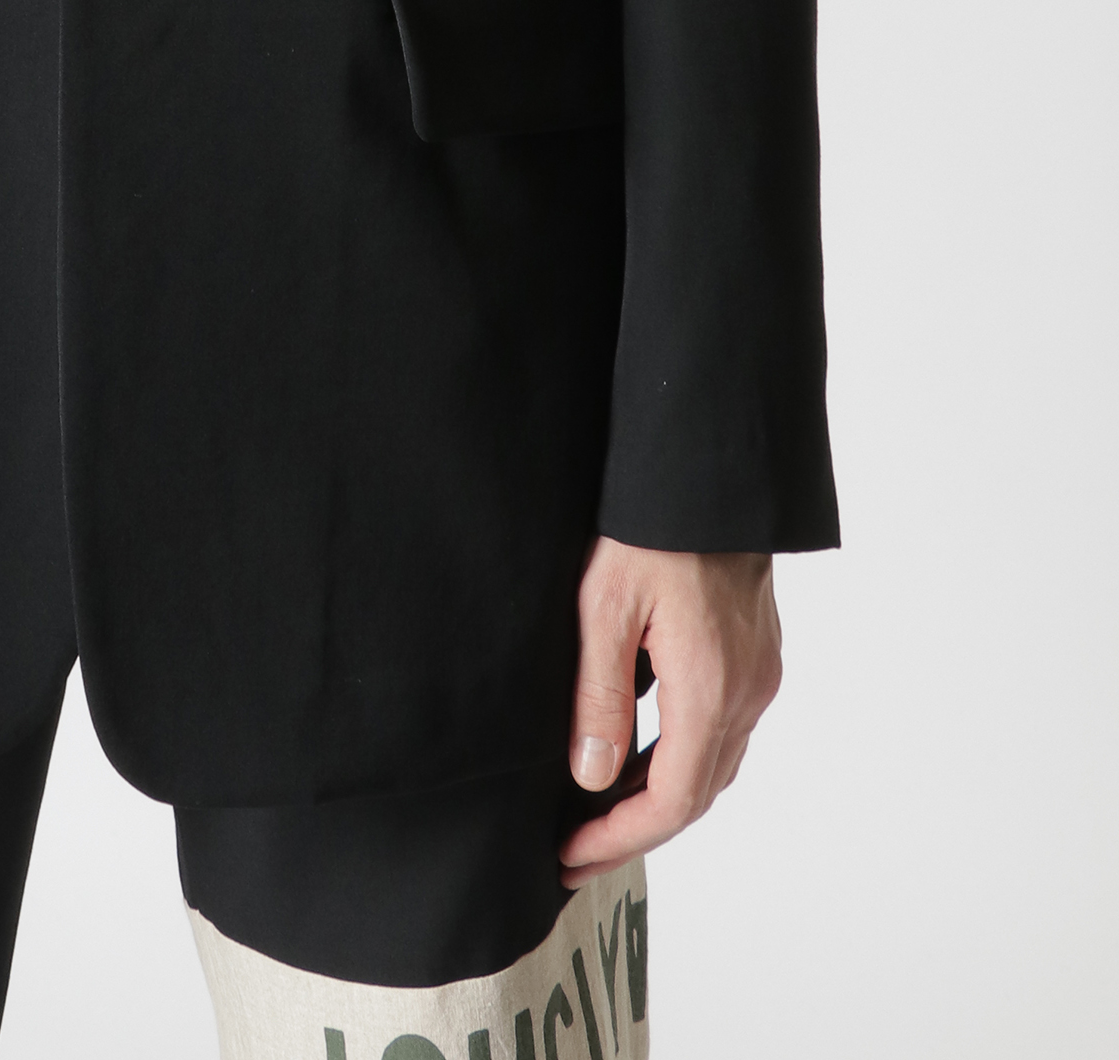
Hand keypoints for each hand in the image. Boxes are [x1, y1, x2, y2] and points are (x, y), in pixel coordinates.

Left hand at [558, 539, 780, 887]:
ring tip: (598, 816)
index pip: (672, 799)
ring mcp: (757, 676)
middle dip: (634, 830)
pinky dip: (680, 761)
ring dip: (658, 799)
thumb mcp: (604, 605)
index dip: (621, 837)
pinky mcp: (755, 658)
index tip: (572, 854)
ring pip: (712, 767)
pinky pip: (721, 734)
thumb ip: (599, 694)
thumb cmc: (652, 528)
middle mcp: (745, 692)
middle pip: (696, 794)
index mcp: (710, 688)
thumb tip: (592, 775)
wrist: (708, 475)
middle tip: (576, 851)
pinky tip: (640, 759)